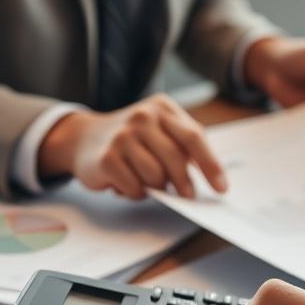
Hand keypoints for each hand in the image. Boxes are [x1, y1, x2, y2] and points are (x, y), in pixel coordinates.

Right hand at [38, 94, 226, 199]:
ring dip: (157, 187)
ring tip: (147, 181)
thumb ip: (184, 146)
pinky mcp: (106, 158)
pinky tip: (128, 183)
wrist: (83, 137)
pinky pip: (135, 187)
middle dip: (185, 183)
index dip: (210, 165)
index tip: (221, 187)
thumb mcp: (160, 130)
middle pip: (176, 158)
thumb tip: (211, 178)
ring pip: (156, 176)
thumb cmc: (133, 139)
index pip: (194, 137)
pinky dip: (137, 193)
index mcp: (162, 108)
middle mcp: (141, 117)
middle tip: (188, 196)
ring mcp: (122, 136)